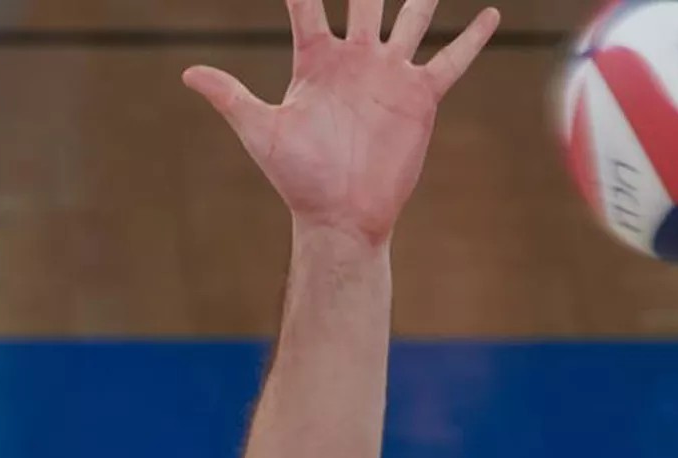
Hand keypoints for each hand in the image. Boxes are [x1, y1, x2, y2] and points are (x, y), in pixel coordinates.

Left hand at [184, 0, 498, 246]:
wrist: (341, 215)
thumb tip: (187, 73)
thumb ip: (230, 97)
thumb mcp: (260, 131)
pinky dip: (471, 38)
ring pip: (412, 16)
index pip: (306, 1)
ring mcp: (389, 73)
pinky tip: (490, 14)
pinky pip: (450, 60)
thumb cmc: (298, 178)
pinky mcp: (419, 96)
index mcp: (316, 58)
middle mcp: (355, 57)